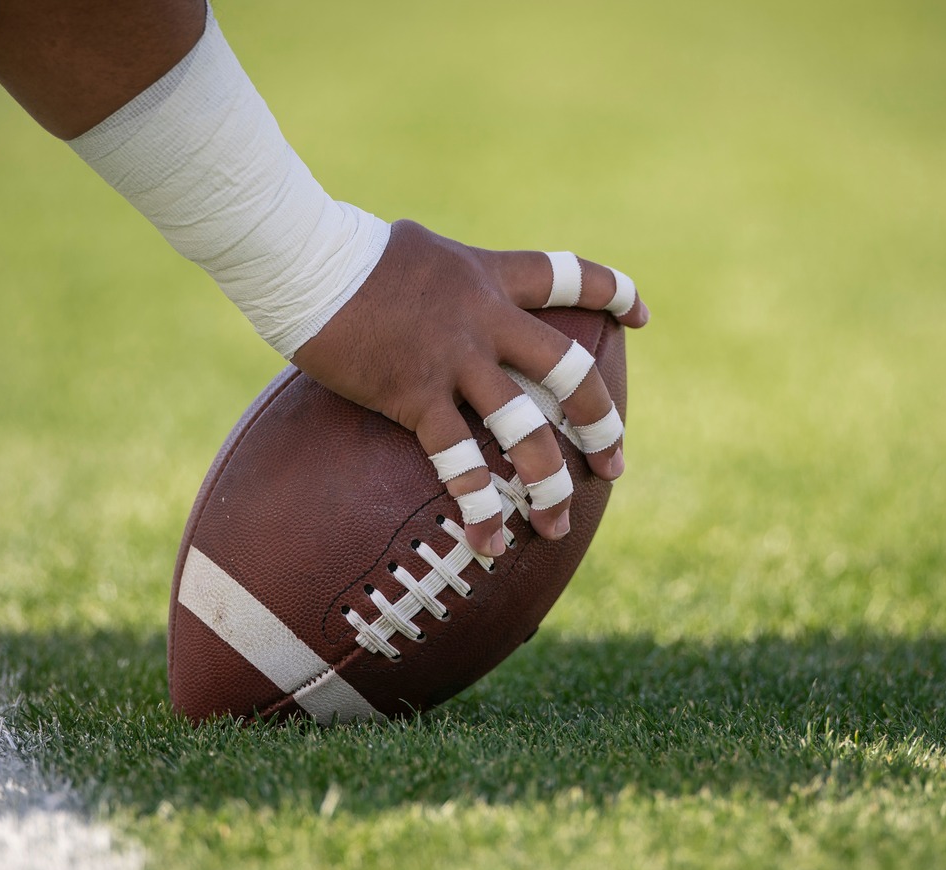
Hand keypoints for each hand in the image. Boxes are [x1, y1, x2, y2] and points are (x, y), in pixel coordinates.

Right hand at [292, 219, 648, 557]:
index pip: (569, 276)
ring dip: (549, 482)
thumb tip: (446, 288)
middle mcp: (486, 318)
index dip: (614, 293)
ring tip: (557, 524)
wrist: (305, 256)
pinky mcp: (414, 394)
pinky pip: (458, 460)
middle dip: (600, 423)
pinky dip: (478, 506)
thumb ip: (448, 276)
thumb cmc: (347, 249)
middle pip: (568, 371)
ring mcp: (454, 358)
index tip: (640, 316)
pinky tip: (489, 543)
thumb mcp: (417, 250)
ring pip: (525, 428)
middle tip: (615, 464)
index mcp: (490, 276)